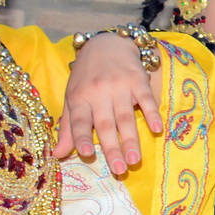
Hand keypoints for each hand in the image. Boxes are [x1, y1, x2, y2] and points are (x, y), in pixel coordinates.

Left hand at [57, 34, 160, 175]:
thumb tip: (57, 155)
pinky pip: (146, 99)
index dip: (81, 137)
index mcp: (78, 98)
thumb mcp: (72, 98)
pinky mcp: (137, 80)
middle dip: (112, 148)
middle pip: (105, 124)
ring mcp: (119, 86)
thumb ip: (67, 128)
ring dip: (131, 139)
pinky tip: (157, 129)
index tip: (87, 154)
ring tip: (135, 160)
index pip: (78, 121)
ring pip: (125, 117)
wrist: (106, 44)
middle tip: (119, 169)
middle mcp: (98, 93)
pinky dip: (152, 114)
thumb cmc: (86, 76)